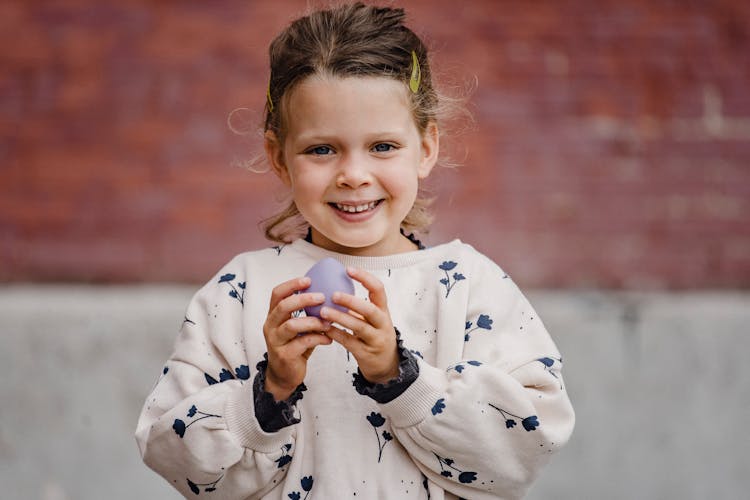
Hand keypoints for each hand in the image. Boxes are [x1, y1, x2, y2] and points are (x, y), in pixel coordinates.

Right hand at [263, 276, 332, 400]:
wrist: (284, 376)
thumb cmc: (294, 347)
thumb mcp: (298, 328)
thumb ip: (307, 314)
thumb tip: (330, 296)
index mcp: (273, 316)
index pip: (277, 294)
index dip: (292, 285)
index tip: (309, 279)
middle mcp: (270, 326)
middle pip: (283, 306)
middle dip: (303, 299)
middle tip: (322, 297)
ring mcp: (275, 341)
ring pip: (292, 325)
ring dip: (313, 321)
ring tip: (328, 321)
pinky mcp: (284, 355)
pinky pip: (303, 342)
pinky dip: (318, 338)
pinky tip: (329, 338)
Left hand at [321, 267, 399, 384]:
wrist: (387, 364)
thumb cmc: (374, 335)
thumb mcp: (372, 319)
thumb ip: (358, 306)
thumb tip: (334, 285)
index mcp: (383, 310)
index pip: (378, 289)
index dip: (365, 278)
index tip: (348, 270)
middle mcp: (382, 323)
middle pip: (370, 309)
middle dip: (352, 301)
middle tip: (333, 294)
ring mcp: (375, 339)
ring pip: (359, 326)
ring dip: (340, 317)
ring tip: (323, 311)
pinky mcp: (366, 353)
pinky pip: (350, 342)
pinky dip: (336, 334)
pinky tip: (324, 328)